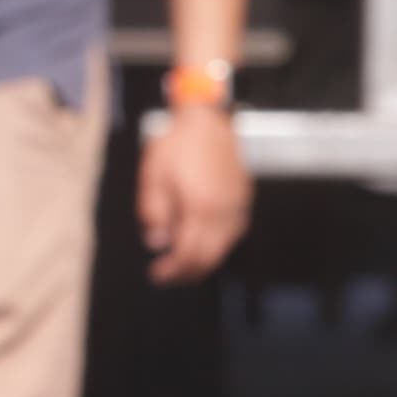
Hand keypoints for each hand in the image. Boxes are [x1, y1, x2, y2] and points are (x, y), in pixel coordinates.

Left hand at [138, 106, 251, 282]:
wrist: (208, 120)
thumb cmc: (178, 145)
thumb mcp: (153, 177)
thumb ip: (154, 213)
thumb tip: (157, 243)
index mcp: (201, 207)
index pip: (190, 253)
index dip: (173, 270)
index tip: (157, 275)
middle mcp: (225, 211)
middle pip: (210, 257)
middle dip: (187, 272)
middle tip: (167, 276)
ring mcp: (238, 205)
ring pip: (224, 248)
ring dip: (203, 261)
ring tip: (180, 264)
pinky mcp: (243, 198)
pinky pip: (233, 233)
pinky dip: (216, 245)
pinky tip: (201, 243)